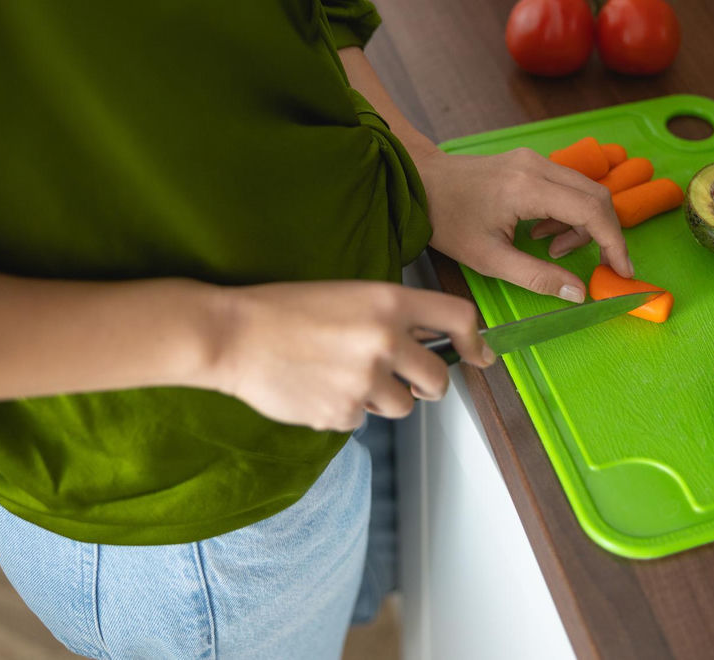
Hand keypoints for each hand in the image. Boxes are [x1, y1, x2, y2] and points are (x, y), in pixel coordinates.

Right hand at [210, 280, 492, 430]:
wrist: (234, 335)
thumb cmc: (288, 309)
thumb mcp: (350, 293)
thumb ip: (394, 314)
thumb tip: (432, 337)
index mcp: (389, 302)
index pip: (460, 317)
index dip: (476, 340)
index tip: (479, 355)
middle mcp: (385, 339)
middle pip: (438, 378)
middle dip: (428, 385)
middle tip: (410, 382)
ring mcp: (365, 379)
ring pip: (403, 407)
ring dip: (382, 398)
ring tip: (343, 376)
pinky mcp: (342, 412)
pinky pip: (362, 420)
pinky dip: (346, 410)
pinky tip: (319, 388)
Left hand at [414, 148, 633, 301]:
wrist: (421, 183)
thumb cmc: (448, 220)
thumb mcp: (489, 259)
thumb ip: (537, 277)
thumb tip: (578, 293)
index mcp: (527, 188)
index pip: (591, 211)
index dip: (614, 242)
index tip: (622, 270)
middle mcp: (537, 165)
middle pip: (597, 195)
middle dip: (606, 234)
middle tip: (603, 265)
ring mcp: (534, 159)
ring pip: (585, 189)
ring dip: (584, 225)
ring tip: (555, 251)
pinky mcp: (530, 161)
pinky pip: (567, 185)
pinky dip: (569, 212)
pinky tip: (543, 233)